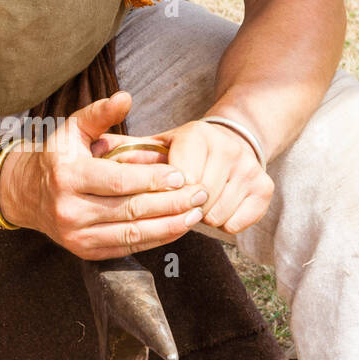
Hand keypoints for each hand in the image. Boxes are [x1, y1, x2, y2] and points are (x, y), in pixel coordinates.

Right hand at [0, 92, 210, 258]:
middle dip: (170, 203)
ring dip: (169, 225)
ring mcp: (77, 235)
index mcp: (67, 176)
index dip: (152, 180)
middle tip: (199, 193)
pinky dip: (156, 238)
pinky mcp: (86, 252)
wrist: (28, 194)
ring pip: (132, 233)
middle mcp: (69, 210)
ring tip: (195, 212)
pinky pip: (128, 247)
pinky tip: (177, 226)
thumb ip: (100, 113)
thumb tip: (126, 98)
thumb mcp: (73, 129)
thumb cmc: (59, 157)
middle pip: (130, 210)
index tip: (181, 175)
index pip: (118, 181)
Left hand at [102, 118, 272, 234]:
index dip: (162, 195)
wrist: (234, 140)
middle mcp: (228, 148)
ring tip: (190, 213)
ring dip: (201, 220)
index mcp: (197, 134)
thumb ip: (125, 145)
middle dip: (179, 210)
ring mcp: (249, 168)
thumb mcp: (157, 142)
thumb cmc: (186, 149)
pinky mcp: (264, 187)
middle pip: (196, 199)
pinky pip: (238, 222)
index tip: (151, 199)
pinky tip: (214, 215)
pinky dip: (224, 225)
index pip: (177, 178)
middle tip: (170, 210)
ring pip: (216, 214)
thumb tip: (93, 147)